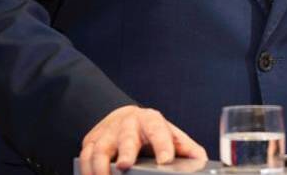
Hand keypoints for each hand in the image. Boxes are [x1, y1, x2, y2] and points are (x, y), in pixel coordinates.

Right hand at [79, 105, 206, 174]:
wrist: (124, 118)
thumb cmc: (152, 132)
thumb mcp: (171, 136)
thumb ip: (187, 149)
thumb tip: (203, 163)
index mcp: (152, 121)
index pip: (159, 131)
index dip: (163, 146)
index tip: (165, 160)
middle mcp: (128, 124)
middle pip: (126, 138)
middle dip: (125, 151)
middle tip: (125, 166)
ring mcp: (108, 133)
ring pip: (99, 149)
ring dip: (99, 168)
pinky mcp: (91, 141)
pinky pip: (84, 157)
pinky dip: (85, 171)